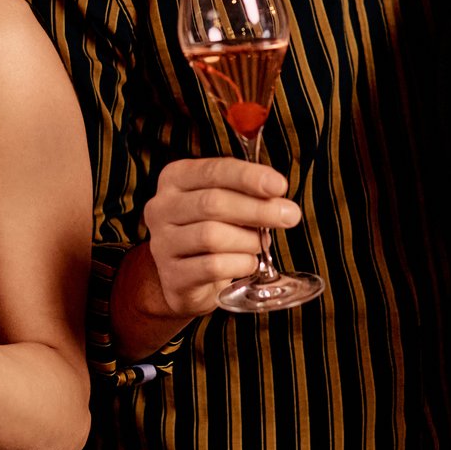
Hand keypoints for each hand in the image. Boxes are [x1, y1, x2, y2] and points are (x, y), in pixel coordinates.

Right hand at [140, 157, 300, 318]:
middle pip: (212, 203)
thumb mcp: (225, 201)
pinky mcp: (172, 277)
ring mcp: (162, 244)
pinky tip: (248, 262)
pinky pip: (213, 267)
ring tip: (260, 243)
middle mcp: (161, 208)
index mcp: (174, 179)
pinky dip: (240, 264)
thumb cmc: (212, 230)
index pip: (212, 171)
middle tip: (289, 215)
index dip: (247, 176)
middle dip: (257, 209)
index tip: (279, 185)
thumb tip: (277, 193)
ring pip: (212, 236)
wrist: (188, 278)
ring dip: (248, 240)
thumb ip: (247, 191)